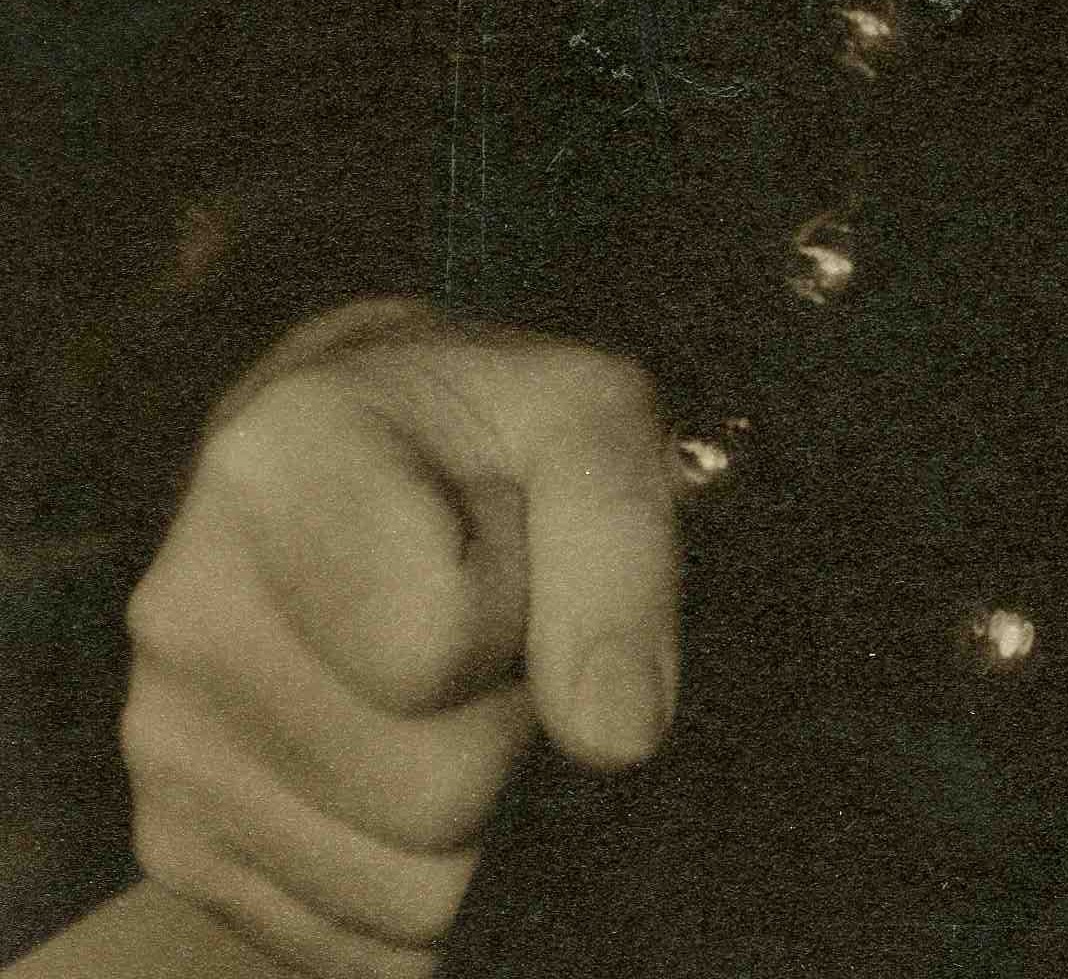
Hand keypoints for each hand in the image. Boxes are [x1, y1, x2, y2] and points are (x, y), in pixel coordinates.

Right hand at [122, 301, 677, 974]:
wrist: (354, 443)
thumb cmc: (489, 430)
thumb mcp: (591, 420)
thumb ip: (623, 550)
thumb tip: (614, 736)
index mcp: (277, 462)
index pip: (438, 648)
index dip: (526, 611)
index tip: (513, 543)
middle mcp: (188, 606)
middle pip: (433, 795)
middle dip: (509, 729)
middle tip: (494, 631)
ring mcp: (164, 736)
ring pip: (405, 891)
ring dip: (471, 812)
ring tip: (444, 684)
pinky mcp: (173, 836)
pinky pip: (348, 941)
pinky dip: (411, 881)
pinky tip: (404, 753)